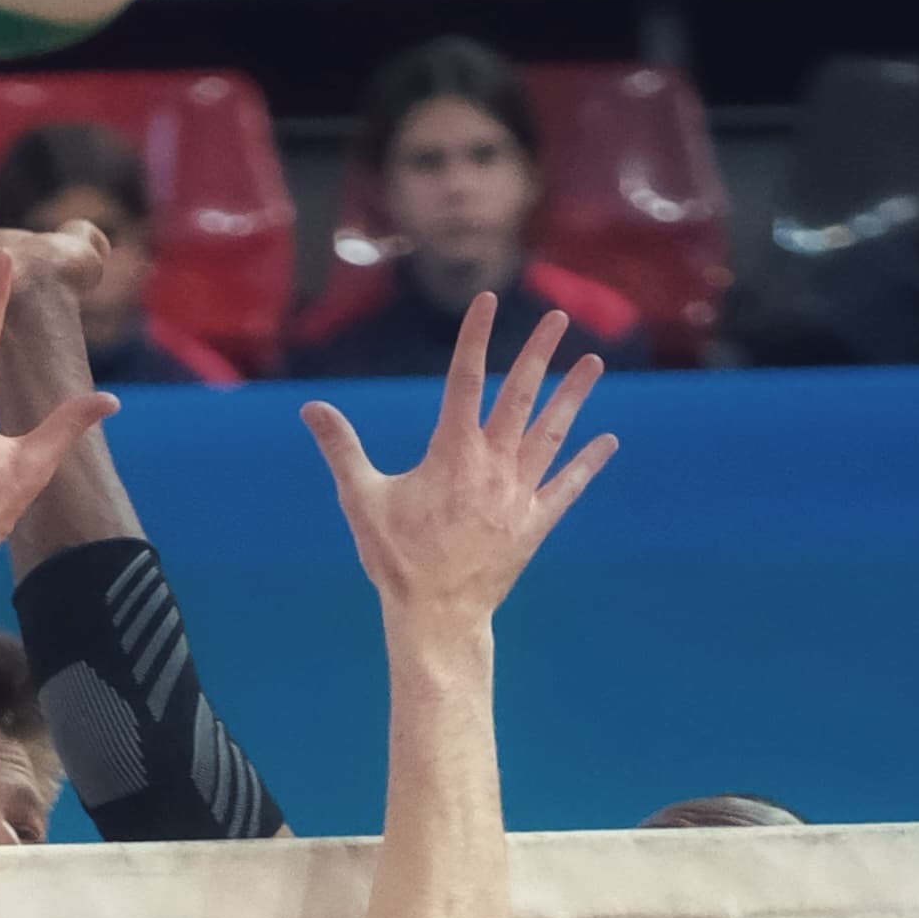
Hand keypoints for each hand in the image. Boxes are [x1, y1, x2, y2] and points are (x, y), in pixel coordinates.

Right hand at [301, 295, 615, 630]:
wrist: (437, 616)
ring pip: (551, 432)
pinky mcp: (534, 523)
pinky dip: (587, 464)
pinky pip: (567, 487)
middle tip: (559, 318)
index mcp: (452, 452)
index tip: (488, 301)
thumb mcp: (361, 499)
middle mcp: (492, 464)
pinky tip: (607, 441)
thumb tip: (311, 409)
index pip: (465, 379)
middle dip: (539, 354)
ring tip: (592, 363)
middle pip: (520, 396)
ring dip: (572, 396)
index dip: (476, 337)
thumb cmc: (397, 560)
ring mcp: (518, 493)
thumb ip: (341, 449)